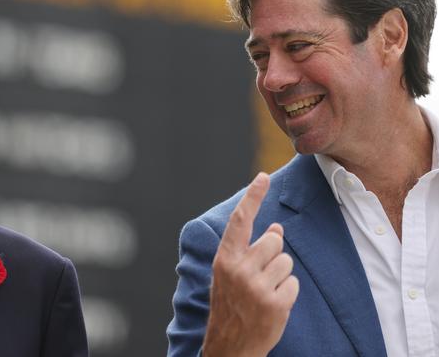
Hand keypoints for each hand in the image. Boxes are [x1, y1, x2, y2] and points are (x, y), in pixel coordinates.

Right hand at [202, 172, 298, 356]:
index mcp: (224, 259)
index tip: (263, 177)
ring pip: (286, 261)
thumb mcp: (232, 274)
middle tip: (259, 275)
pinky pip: (293, 283)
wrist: (229, 346)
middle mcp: (238, 269)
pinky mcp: (275, 303)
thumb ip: (249, 250)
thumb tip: (277, 228)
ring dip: (280, 274)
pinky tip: (272, 304)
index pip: (240, 221)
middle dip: (273, 253)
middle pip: (273, 241)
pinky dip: (287, 292)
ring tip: (264, 292)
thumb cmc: (231, 304)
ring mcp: (257, 287)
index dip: (252, 197)